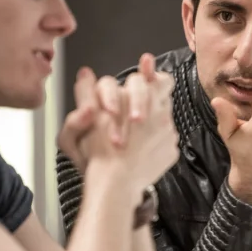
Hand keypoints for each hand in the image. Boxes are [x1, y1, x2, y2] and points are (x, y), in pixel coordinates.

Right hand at [57, 55, 178, 190]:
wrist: (115, 185)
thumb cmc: (96, 154)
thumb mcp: (80, 122)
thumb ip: (85, 94)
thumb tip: (86, 73)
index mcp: (137, 97)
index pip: (154, 76)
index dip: (150, 72)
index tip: (147, 65)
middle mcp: (158, 109)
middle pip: (163, 91)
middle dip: (150, 96)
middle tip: (137, 107)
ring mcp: (168, 130)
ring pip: (163, 116)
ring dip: (151, 120)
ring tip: (133, 134)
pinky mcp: (172, 150)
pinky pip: (165, 140)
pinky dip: (155, 143)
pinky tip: (139, 152)